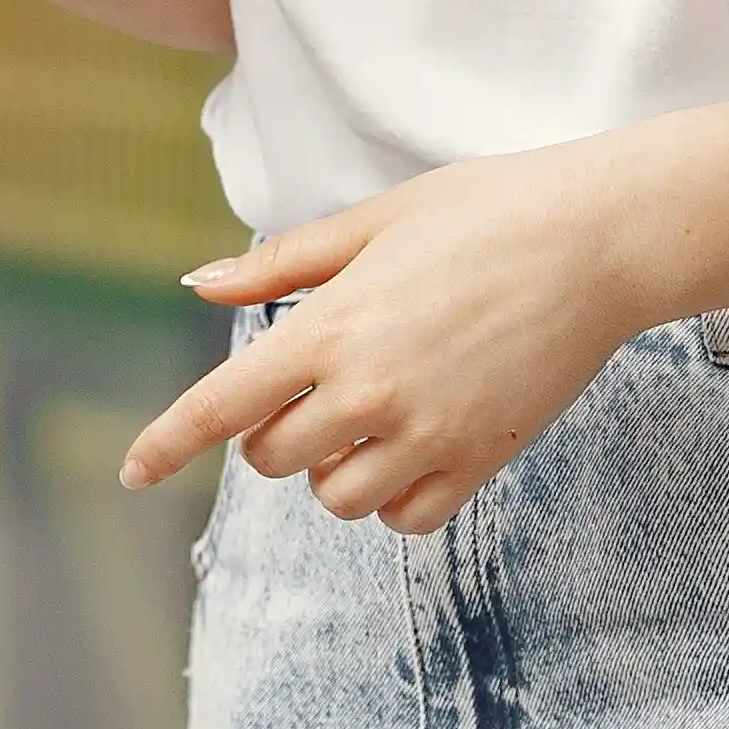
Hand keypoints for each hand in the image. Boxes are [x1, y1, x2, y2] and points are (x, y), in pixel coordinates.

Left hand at [117, 145, 647, 531]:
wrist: (597, 239)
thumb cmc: (483, 212)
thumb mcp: (371, 221)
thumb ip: (280, 265)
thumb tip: (199, 285)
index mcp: (331, 326)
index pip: (223, 405)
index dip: (168, 442)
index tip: (132, 473)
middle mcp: (370, 391)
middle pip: (274, 457)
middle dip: (272, 432)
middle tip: (308, 387)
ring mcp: (429, 433)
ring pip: (336, 498)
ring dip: (331, 469)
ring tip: (364, 415)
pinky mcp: (482, 458)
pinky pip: (406, 516)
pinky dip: (391, 497)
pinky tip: (406, 448)